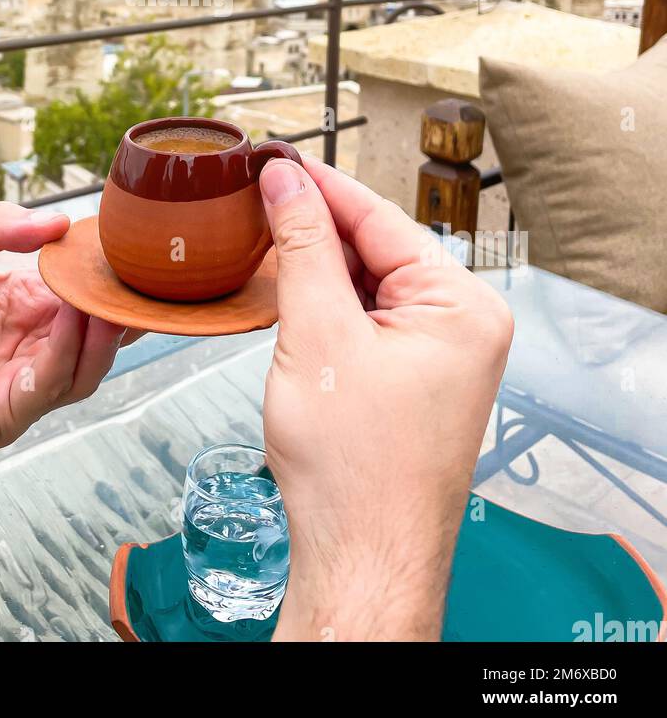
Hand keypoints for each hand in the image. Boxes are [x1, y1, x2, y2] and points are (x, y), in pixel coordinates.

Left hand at [0, 203, 134, 545]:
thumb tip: (55, 223)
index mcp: (18, 304)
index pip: (77, 287)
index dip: (100, 269)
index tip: (122, 241)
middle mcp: (28, 345)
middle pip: (95, 328)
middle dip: (119, 303)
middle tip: (138, 273)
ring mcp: (21, 382)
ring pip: (87, 361)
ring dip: (104, 330)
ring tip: (110, 296)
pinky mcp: (7, 414)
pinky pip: (52, 385)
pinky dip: (69, 354)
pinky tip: (72, 322)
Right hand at [258, 156, 512, 641]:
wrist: (361, 559)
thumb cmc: (352, 467)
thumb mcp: (316, 335)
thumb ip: (301, 246)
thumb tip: (284, 180)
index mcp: (462, 306)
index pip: (381, 219)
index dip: (320, 186)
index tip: (272, 158)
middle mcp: (464, 324)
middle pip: (377, 248)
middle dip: (314, 228)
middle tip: (253, 196)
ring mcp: (443, 355)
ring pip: (370, 284)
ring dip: (317, 268)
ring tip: (261, 242)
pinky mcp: (416, 380)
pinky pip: (370, 320)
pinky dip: (328, 306)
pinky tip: (288, 294)